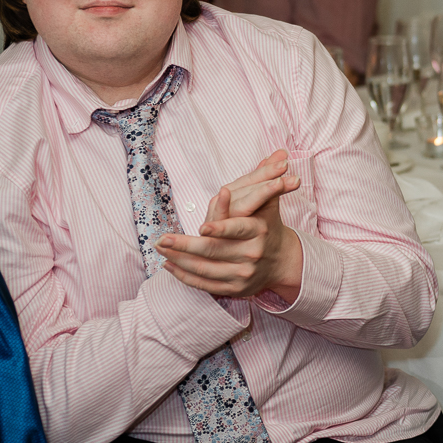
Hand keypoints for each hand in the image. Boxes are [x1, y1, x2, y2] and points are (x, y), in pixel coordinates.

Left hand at [155, 149, 304, 301]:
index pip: (237, 229)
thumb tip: (276, 154)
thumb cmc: (267, 227)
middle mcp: (252, 254)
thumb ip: (264, 180)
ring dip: (179, 260)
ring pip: (205, 269)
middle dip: (185, 246)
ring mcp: (243, 274)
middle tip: (162, 239)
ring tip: (161, 249)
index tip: (202, 227)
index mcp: (259, 231)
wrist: (281, 261)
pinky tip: (170, 265)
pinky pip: (205, 285)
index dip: (220, 228)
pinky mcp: (235, 289)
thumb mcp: (268, 203)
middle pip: (215, 251)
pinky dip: (185, 276)